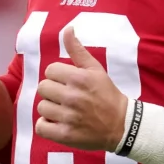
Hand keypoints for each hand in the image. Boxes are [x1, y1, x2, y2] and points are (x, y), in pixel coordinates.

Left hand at [35, 26, 127, 151]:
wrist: (122, 125)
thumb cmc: (106, 94)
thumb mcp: (95, 69)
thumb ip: (77, 49)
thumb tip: (67, 28)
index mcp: (79, 78)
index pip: (50, 70)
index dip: (58, 76)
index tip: (68, 82)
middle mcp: (72, 97)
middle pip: (43, 88)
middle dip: (52, 91)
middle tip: (65, 96)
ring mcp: (68, 117)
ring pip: (42, 107)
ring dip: (50, 109)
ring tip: (63, 110)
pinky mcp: (65, 135)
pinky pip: (41, 127)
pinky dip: (46, 126)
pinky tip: (57, 122)